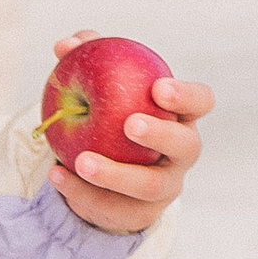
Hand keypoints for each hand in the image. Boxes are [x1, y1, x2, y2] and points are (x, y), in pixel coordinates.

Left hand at [47, 27, 211, 233]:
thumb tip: (64, 45)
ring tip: (82, 161)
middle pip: (186, 145)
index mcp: (181, 116)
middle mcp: (181, 152)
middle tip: (130, 124)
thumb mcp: (102, 89)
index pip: (200, 102)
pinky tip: (56, 175)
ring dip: (115, 173)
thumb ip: (87, 60)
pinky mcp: (140, 213)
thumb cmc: (109, 117)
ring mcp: (165, 186)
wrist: (101, 172)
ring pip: (150, 185)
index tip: (158, 88)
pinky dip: (81, 192)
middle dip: (161, 134)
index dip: (187, 96)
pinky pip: (113, 206)